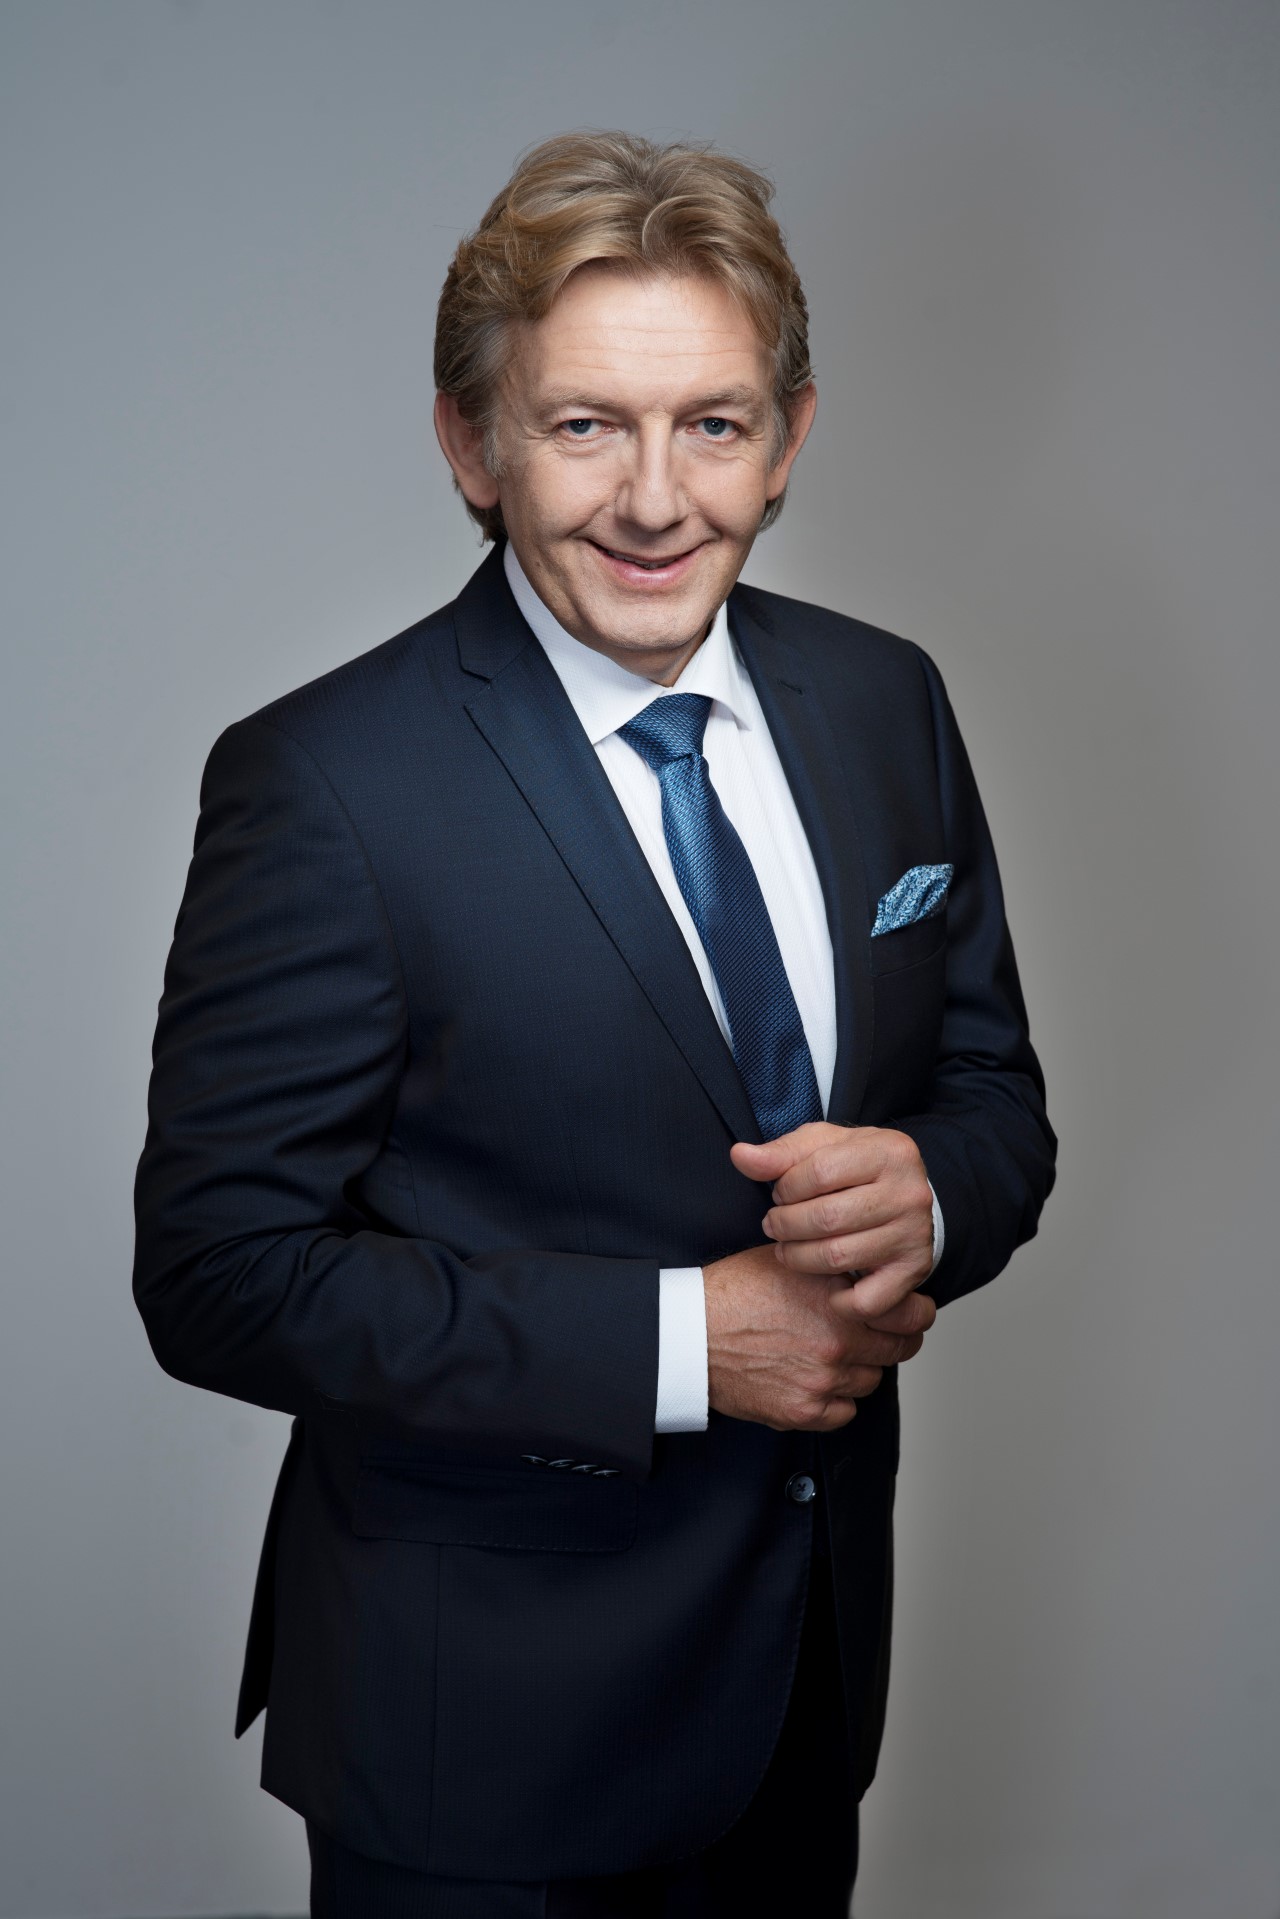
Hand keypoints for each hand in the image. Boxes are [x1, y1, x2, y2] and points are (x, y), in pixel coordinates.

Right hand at [702, 1243, 935, 1431]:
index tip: (914, 1312)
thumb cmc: (732, 1293)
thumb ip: (835, 1267)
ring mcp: (823, 1380)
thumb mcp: (789, 1259)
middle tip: (880, 1335)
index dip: (916, 1312)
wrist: (690, 1335)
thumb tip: (868, 1271)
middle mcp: (838, 1340)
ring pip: (871, 1380)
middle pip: (899, 1350)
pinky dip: (836, 1400)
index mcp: (839, 1298)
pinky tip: (815, 1380)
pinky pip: (844, 1412)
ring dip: (860, 1368)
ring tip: (832, 1354)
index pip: (911, 1312)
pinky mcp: (803, 1412)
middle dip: (893, 1340)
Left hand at [731, 1122, 935, 1321]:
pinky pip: (868, 1300)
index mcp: (888, 1152)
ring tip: (787, 1249)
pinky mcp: (913, 1271)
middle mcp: (909, 1193)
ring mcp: (914, 1234)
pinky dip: (839, 1302)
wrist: (905, 1194)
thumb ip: (780, 1153)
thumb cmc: (857, 1169)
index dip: (786, 1187)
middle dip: (786, 1224)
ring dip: (798, 1258)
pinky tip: (826, 1287)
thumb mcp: (821, 1147)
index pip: (819, 1172)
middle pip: (826, 1217)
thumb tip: (740, 1156)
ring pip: (838, 1257)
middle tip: (774, 1225)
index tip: (780, 1195)